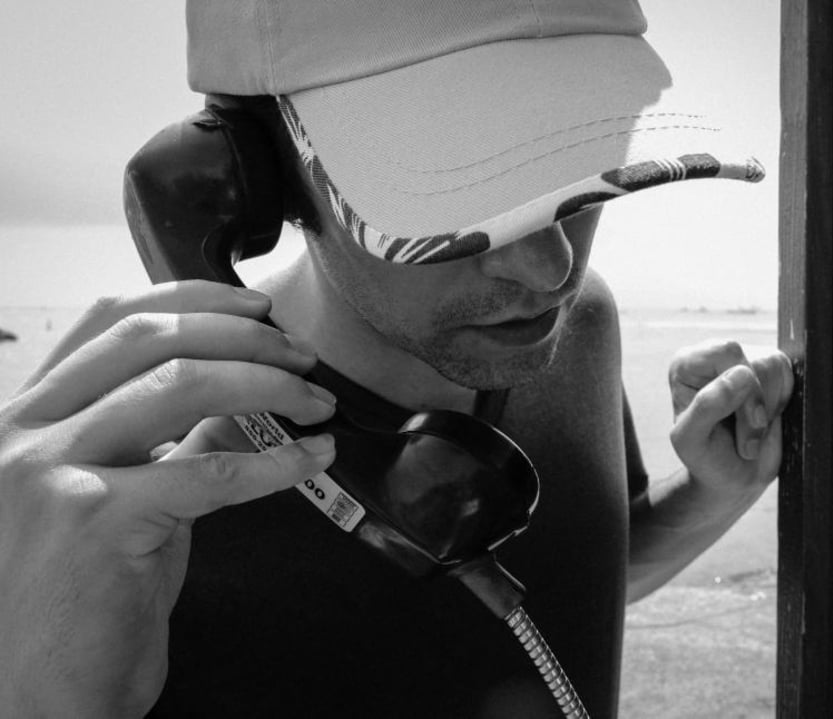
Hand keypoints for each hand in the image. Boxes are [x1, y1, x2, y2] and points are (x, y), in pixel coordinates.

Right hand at [0, 280, 336, 717]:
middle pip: (150, 339)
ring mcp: (51, 471)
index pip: (109, 322)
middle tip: (301, 357)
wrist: (39, 698)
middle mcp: (24, 433)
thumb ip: (167, 446)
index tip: (256, 308)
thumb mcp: (123, 503)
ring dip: (269, 385)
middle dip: (243, 337)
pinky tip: (311, 458)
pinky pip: (210, 468)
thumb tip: (242, 402)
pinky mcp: (95, 517)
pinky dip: (277, 460)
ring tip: (315, 401)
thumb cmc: (78, 605)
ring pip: (182, 384)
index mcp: (27, 419)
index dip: (192, 300)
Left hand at [668, 340, 792, 497]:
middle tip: (747, 440)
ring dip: (771, 408)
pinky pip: (790, 375)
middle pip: (756, 361)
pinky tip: (766, 420)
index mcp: (686, 364)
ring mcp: (744, 360)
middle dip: (758, 405)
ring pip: (776, 366)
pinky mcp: (769, 370)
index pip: (727, 352)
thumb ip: (706, 406)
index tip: (742, 422)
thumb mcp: (691, 441)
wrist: (733, 477)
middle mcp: (713, 356)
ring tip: (753, 432)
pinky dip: (783, 403)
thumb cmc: (707, 458)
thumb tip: (741, 374)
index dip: (744, 387)